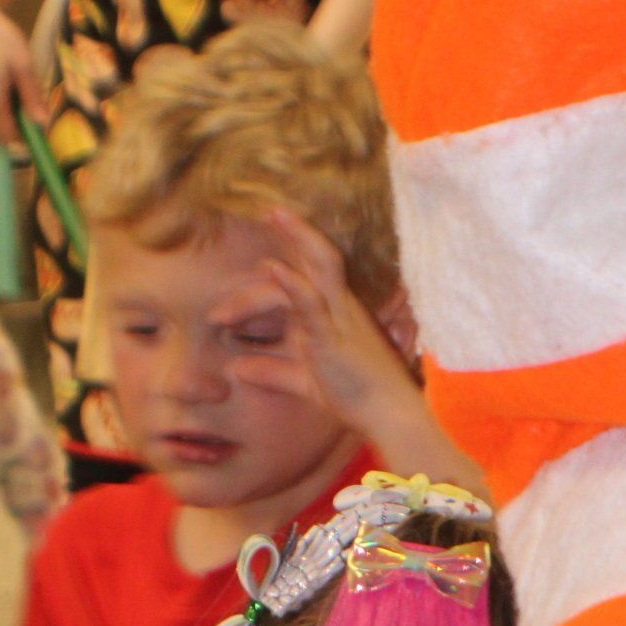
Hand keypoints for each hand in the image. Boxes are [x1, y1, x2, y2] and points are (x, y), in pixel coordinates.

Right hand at [0, 0, 42, 132]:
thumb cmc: (0, 38)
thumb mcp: (23, 66)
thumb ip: (32, 98)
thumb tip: (43, 124)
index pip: (12, 136)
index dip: (29, 135)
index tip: (44, 123)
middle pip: (7, 127)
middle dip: (23, 118)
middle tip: (34, 92)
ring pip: (2, 116)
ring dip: (15, 107)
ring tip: (20, 80)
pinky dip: (6, 99)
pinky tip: (9, 78)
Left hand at [226, 209, 415, 429]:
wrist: (389, 415)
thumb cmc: (355, 397)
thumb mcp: (305, 382)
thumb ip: (273, 372)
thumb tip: (237, 369)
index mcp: (332, 313)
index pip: (306, 275)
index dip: (281, 263)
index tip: (257, 259)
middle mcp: (339, 306)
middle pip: (316, 258)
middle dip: (293, 232)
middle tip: (266, 210)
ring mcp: (339, 318)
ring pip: (321, 265)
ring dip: (298, 238)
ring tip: (275, 214)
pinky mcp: (334, 337)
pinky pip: (313, 303)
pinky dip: (292, 283)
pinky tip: (273, 267)